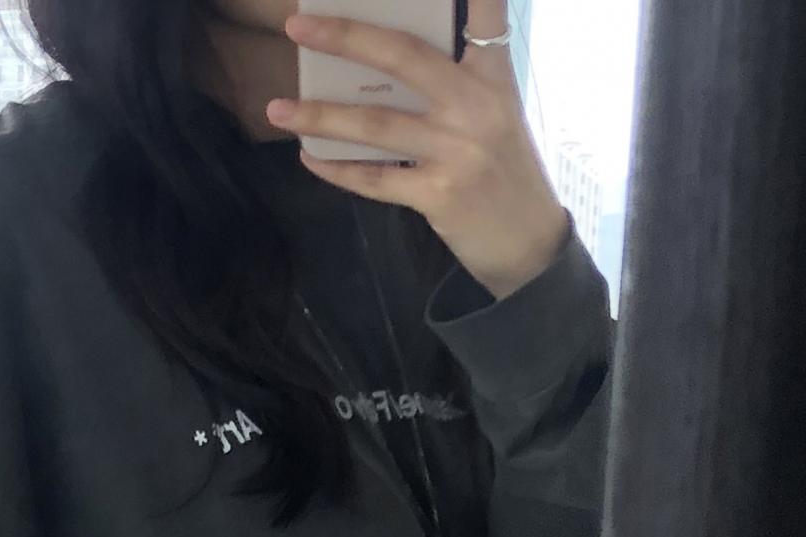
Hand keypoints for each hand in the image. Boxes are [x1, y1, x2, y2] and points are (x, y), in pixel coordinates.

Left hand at [268, 1, 571, 301]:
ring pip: (375, 125)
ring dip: (319, 116)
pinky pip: (375, 179)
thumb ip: (454, 82)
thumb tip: (383, 63)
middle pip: (402, 57)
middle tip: (297, 25)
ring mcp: (456, 151)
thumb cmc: (505, 170)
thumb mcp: (496, 113)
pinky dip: (337, 170)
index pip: (485, 16)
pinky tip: (309, 158)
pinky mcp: (439, 194)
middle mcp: (475, 106)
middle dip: (345, 37)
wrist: (529, 244)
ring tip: (277, 109)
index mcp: (492, 77)